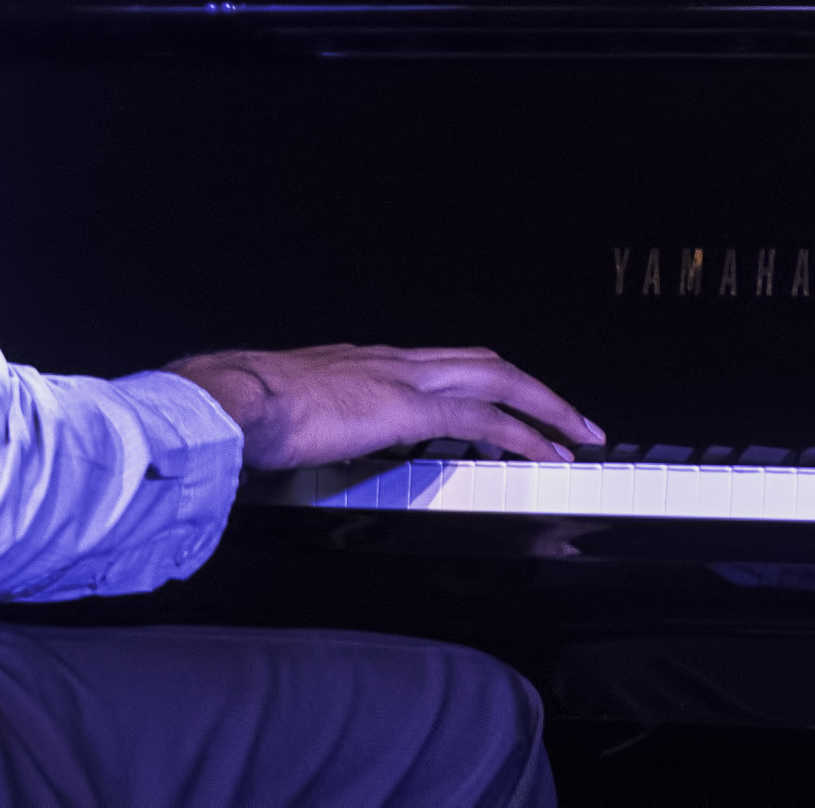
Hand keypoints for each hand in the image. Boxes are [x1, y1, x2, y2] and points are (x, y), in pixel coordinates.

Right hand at [165, 343, 604, 470]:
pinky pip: (483, 420)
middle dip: (535, 389)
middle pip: (485, 363)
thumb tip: (323, 438)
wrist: (234, 397)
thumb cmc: (248, 407)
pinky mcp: (408, 409)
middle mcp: (394, 360)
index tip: (508, 403)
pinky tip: (546, 453)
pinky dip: (523, 435)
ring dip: (546, 408)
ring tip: (580, 435)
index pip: (444, 365)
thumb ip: (320, 421)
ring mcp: (405, 379)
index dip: (486, 382)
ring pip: (498, 381)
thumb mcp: (294, 412)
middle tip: (572, 417)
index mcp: (368, 362)